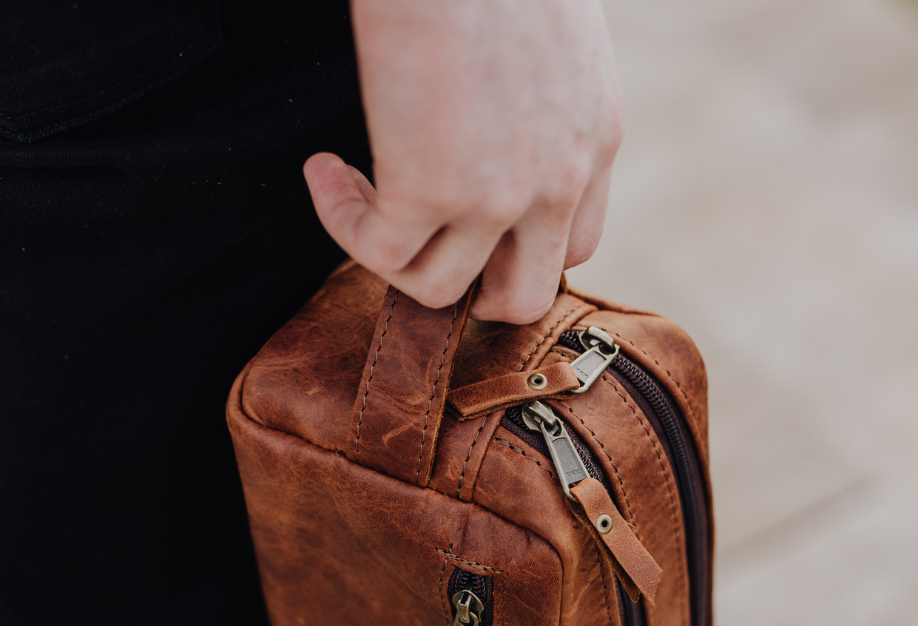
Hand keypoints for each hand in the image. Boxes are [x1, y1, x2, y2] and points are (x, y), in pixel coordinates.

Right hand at [303, 0, 622, 323]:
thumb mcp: (560, 38)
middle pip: (524, 294)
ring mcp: (498, 197)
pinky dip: (342, 223)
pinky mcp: (433, 189)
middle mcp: (557, 183)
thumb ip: (548, 99)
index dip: (521, 250)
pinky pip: (379, 252)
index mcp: (594, 141)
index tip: (475, 223)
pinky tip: (323, 175)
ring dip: (391, 257)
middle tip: (426, 249)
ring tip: (356, 194)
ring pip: (442, 290)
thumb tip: (497, 121)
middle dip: (471, 290)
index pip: (575, 245)